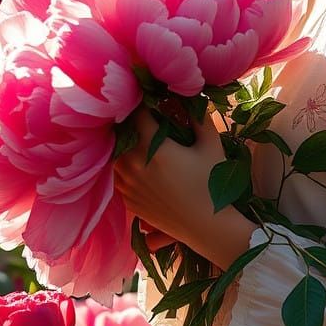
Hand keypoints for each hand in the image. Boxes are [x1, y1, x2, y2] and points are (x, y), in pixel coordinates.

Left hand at [113, 105, 254, 269]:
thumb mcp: (211, 146)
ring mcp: (128, 184)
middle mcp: (133, 165)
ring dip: (124, 145)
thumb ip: (200, 118)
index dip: (143, 104)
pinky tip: (138, 164)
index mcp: (152, 148)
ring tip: (138, 139)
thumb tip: (192, 99)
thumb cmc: (211, 184)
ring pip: (114, 156)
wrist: (206, 226)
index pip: (138, 115)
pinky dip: (124, 166)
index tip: (150, 99)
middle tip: (142, 118)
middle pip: (120, 134)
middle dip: (131, 123)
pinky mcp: (128, 200)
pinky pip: (117, 176)